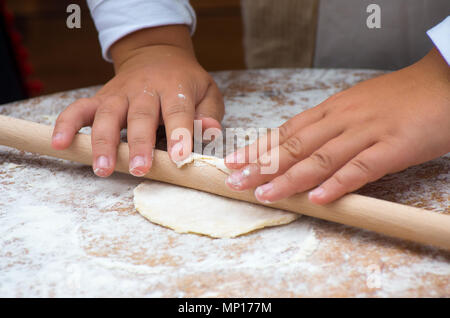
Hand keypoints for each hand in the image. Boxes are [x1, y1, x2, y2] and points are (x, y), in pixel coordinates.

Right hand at [52, 25, 223, 176]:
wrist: (157, 55)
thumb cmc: (185, 82)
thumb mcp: (207, 92)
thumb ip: (209, 112)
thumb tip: (210, 130)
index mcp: (175, 87)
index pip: (177, 111)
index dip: (179, 133)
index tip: (180, 158)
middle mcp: (145, 89)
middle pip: (140, 116)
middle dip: (139, 144)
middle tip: (139, 169)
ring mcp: (120, 94)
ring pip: (108, 115)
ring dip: (103, 142)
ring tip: (102, 168)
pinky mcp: (102, 98)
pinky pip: (80, 108)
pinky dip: (67, 124)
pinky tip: (60, 143)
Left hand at [225, 48, 449, 203]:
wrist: (444, 80)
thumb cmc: (399, 97)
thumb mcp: (356, 105)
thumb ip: (330, 125)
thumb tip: (302, 147)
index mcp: (332, 109)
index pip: (287, 130)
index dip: (258, 147)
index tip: (234, 161)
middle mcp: (342, 119)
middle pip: (295, 145)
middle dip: (262, 165)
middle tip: (234, 181)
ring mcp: (367, 132)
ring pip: (320, 157)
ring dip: (289, 178)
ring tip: (264, 194)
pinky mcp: (394, 146)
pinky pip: (361, 168)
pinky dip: (337, 184)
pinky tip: (318, 198)